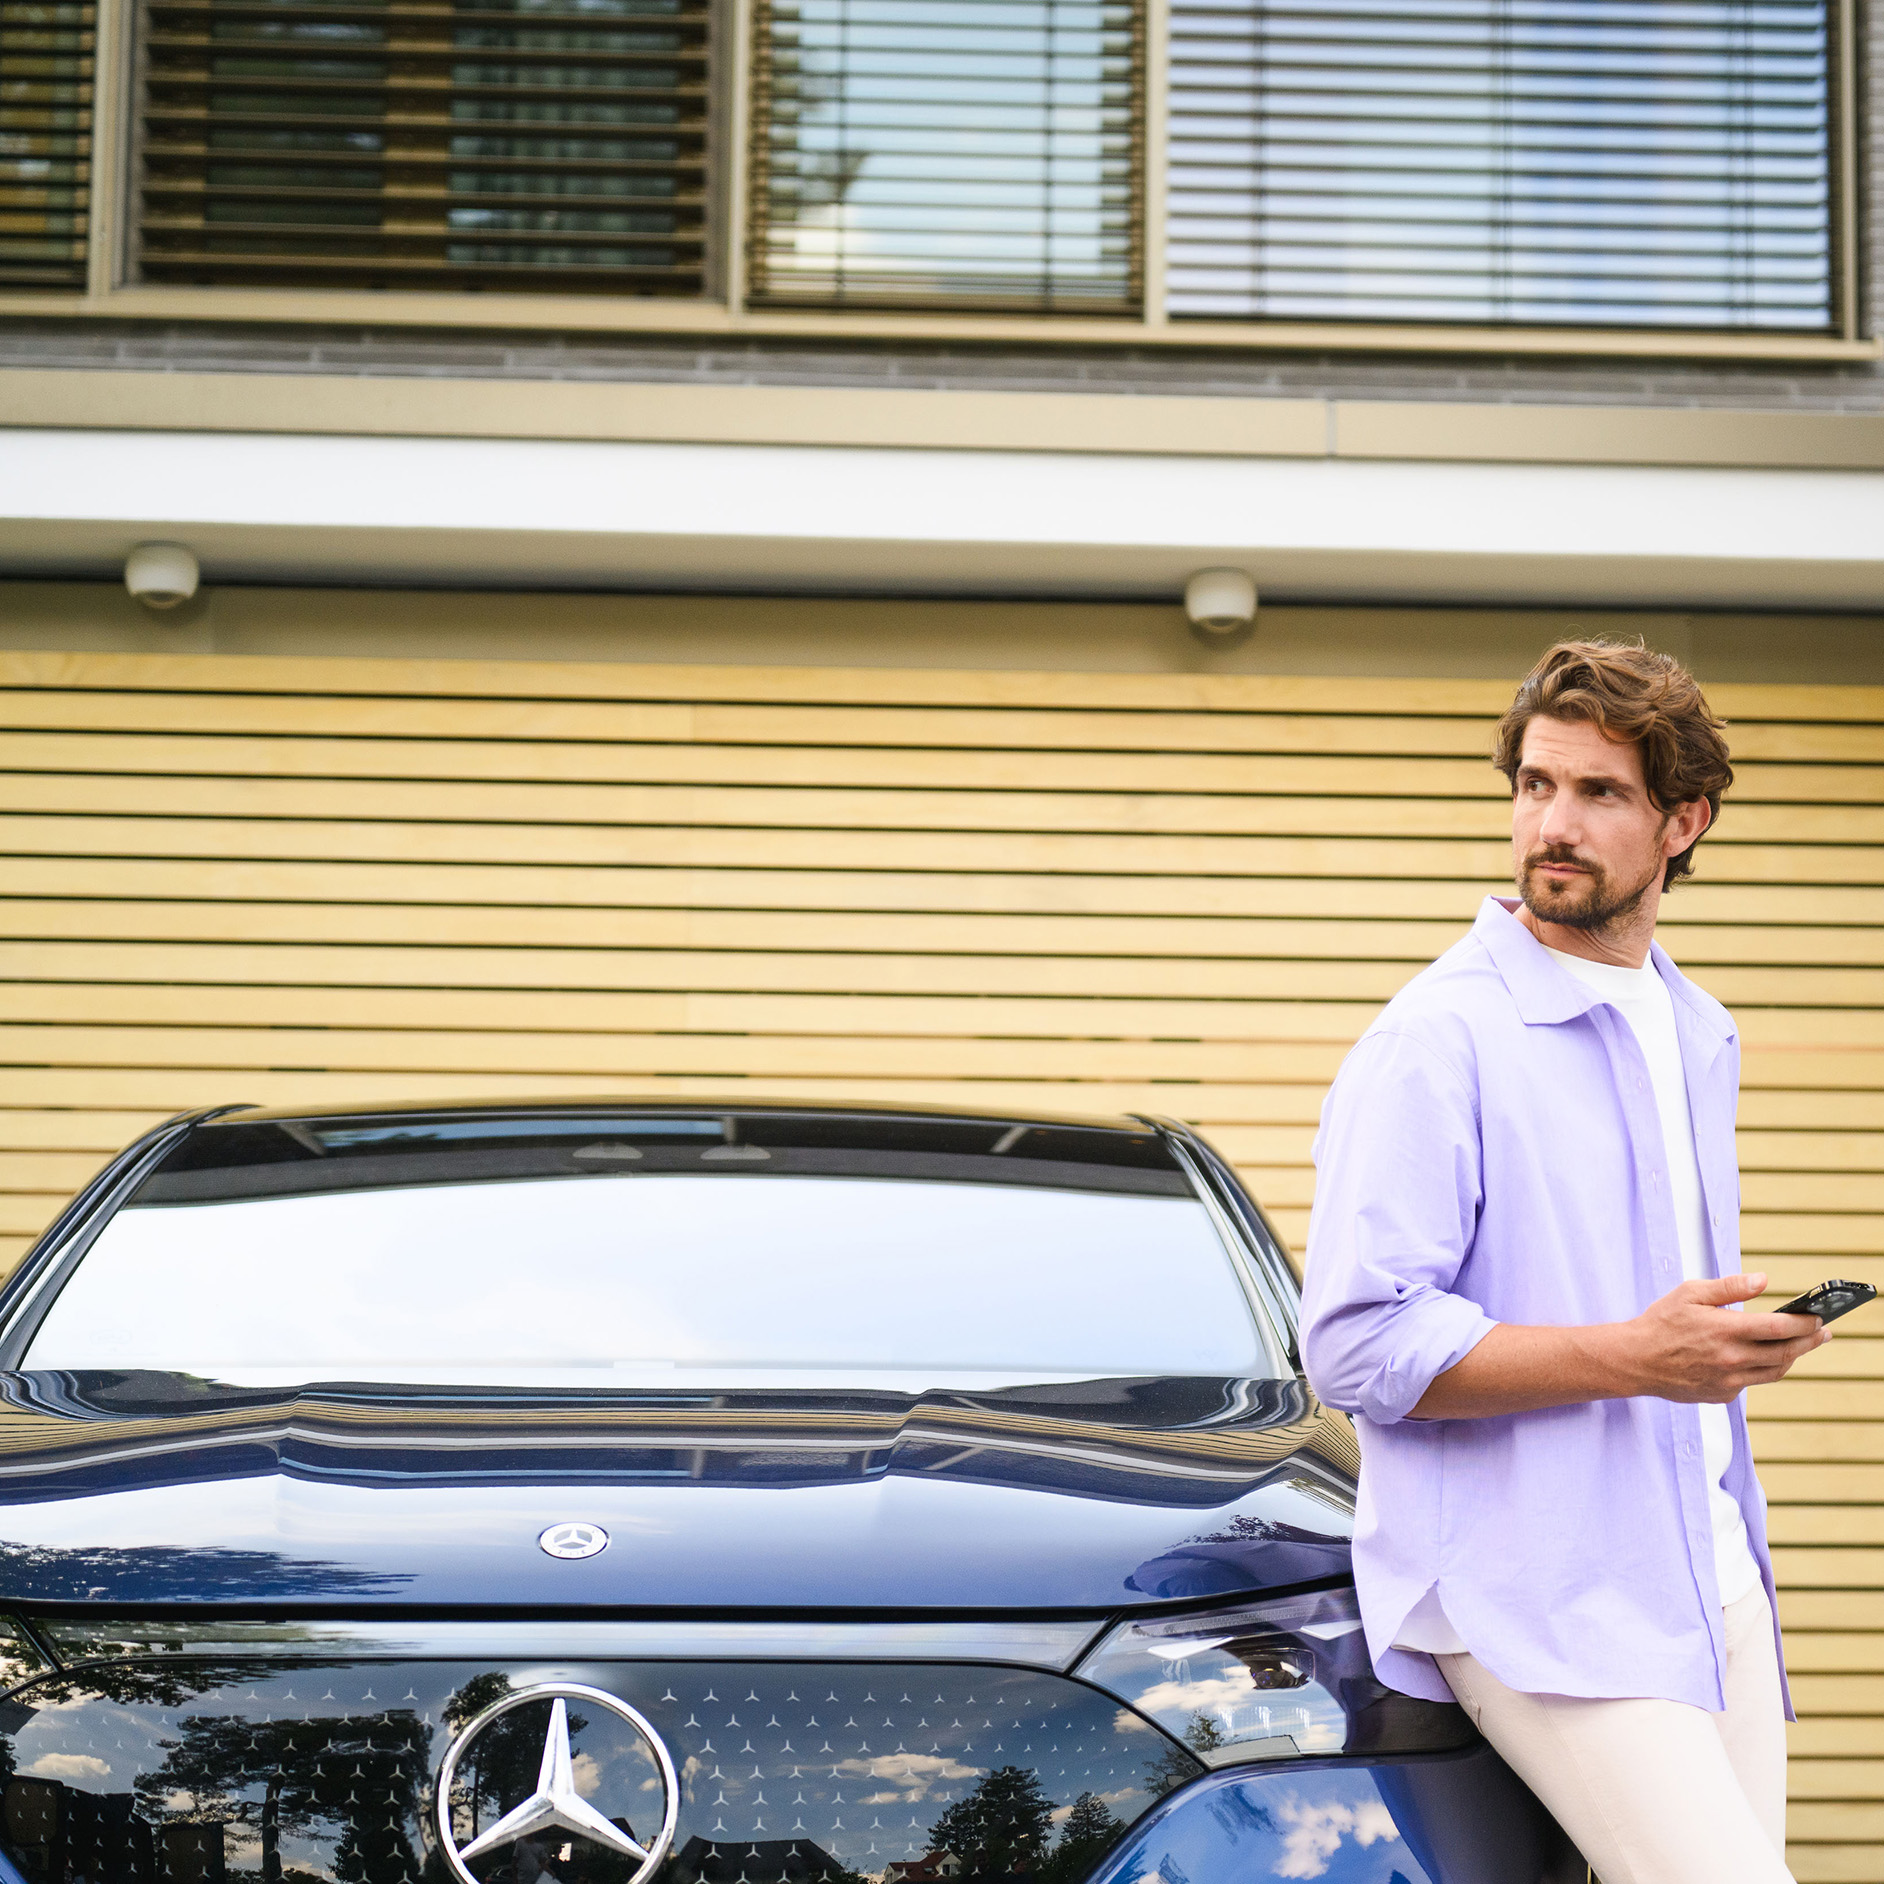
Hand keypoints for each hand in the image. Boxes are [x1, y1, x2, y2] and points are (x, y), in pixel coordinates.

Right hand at [1614, 1272, 1827, 1402]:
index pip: (1779, 1328)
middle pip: (1786, 1352)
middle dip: (1810, 1341)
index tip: (1818, 1317)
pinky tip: (1762, 1357)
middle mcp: (1731, 1359)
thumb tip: (1763, 1280)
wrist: (1635, 1360)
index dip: (1805, 1323)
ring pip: (1775, 1371)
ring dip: (1793, 1357)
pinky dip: (1763, 1369)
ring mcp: (1729, 1381)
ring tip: (1802, 1344)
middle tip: (1824, 1332)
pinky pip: (1753, 1382)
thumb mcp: (1690, 1293)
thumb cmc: (1661, 1322)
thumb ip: (1729, 1286)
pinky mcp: (1723, 1394)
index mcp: (1725, 1330)